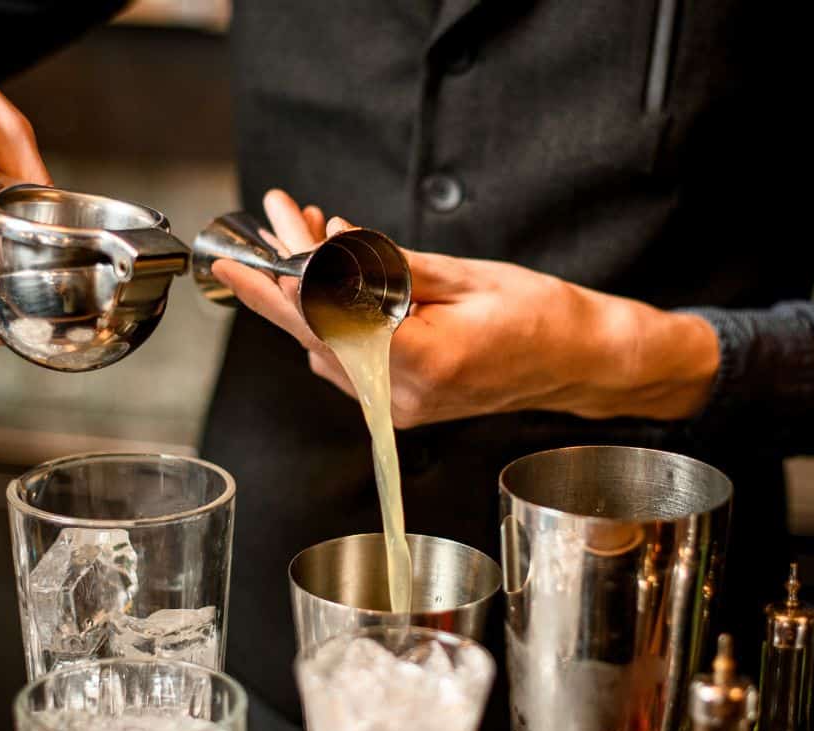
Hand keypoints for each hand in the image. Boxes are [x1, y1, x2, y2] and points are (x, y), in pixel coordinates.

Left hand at [212, 190, 720, 427]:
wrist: (580, 362)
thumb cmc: (542, 316)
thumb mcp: (467, 275)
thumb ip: (390, 267)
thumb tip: (331, 246)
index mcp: (426, 360)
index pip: (337, 318)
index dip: (293, 279)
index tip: (267, 244)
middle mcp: (405, 395)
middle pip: (316, 337)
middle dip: (273, 289)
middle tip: (233, 255)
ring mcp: (399, 408)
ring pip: (325, 348)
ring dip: (300, 297)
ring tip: (292, 238)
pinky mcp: (399, 407)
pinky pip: (345, 362)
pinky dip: (327, 320)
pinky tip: (325, 276)